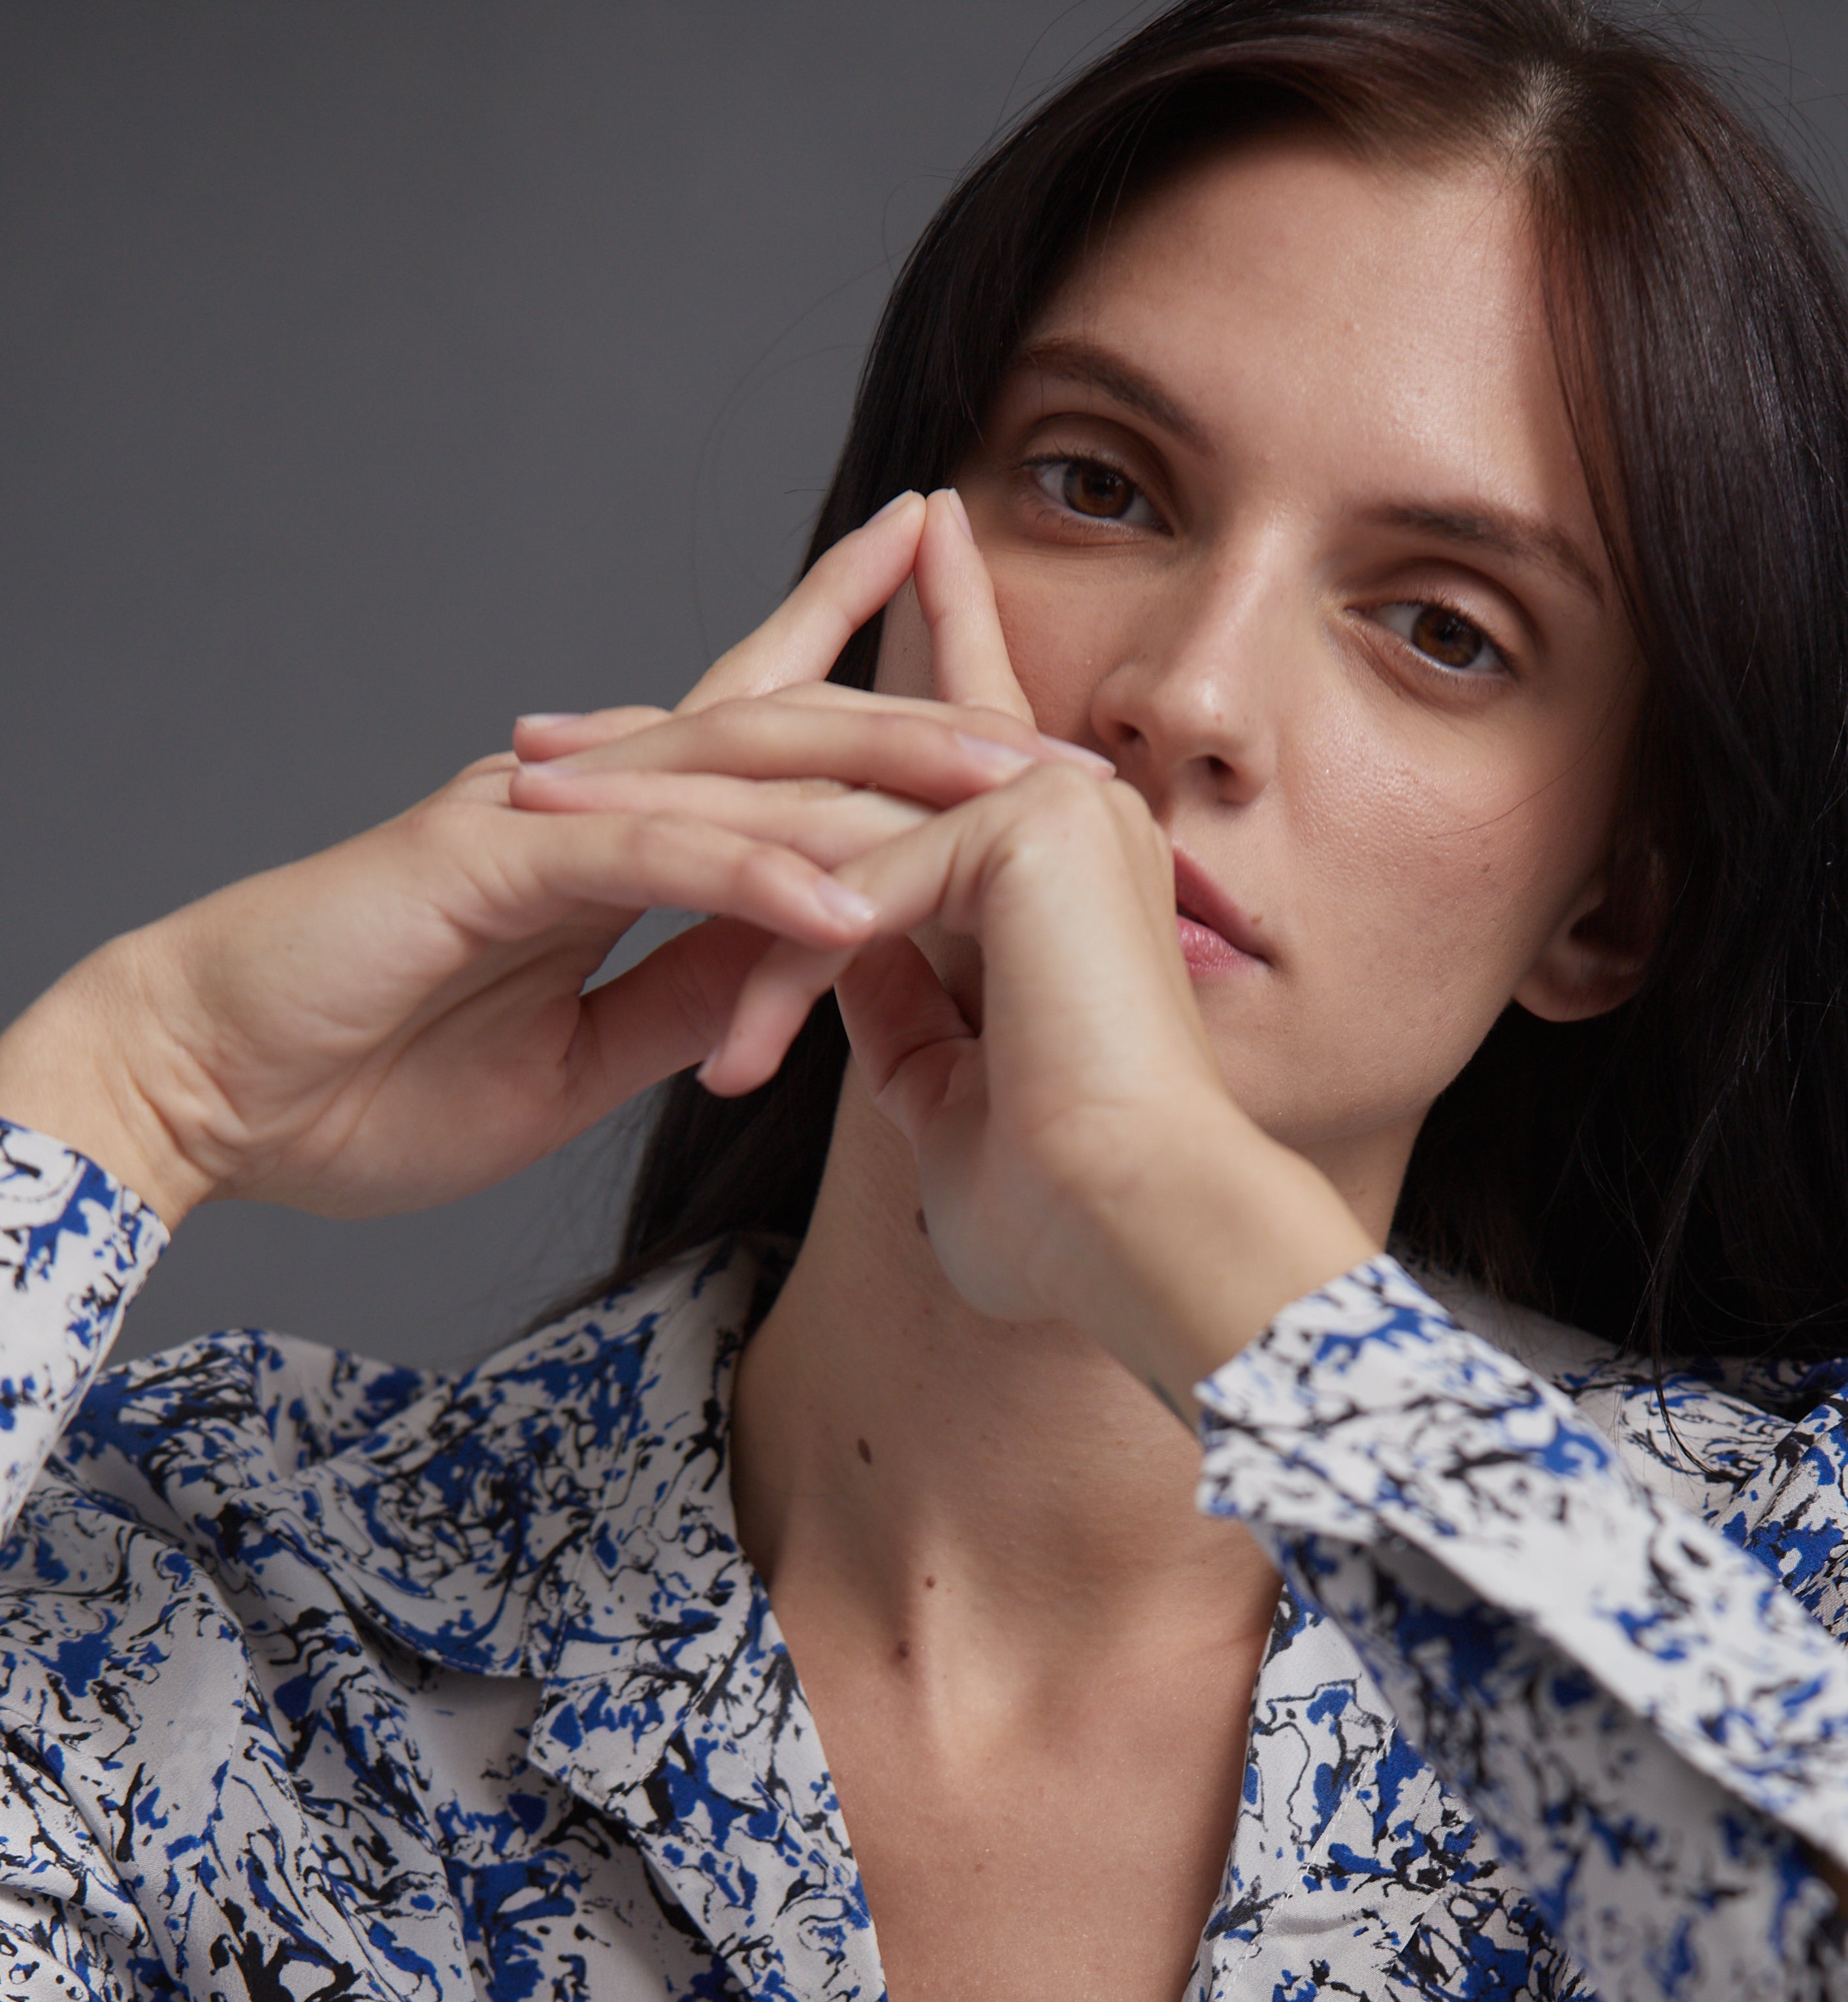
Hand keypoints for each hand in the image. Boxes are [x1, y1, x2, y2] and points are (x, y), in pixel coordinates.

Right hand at [0, 494, 1081, 1228]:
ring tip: (1005, 786)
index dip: (887, 718)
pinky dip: (755, 877)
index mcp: (609, 841)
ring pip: (740, 766)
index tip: (1015, 732)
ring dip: (879, 776)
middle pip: (788, 729)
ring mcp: (537, 819)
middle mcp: (585, 799)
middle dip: (928, 719)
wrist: (214, 1091)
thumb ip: (689, 994)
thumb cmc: (371, 1078)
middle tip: (1063, 732)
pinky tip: (849, 901)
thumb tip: (801, 970)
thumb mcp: (584, 1056)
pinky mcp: (486, 863)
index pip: (770, 749)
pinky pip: (651, 862)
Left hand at [525, 492, 1368, 1404]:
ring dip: (668, 833)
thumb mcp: (948, 1092)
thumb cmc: (1069, 1216)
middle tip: (536, 759)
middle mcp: (1055, 801)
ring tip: (544, 846)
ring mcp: (1050, 804)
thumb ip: (902, 1013)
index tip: (625, 752)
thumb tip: (842, 969)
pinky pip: (857, 892)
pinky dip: (776, 974)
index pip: (872, 759)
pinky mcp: (1028, 839)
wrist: (1157, 1248)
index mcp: (1044, 848)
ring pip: (818, 808)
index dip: (745, 756)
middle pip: (823, 760)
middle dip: (667, 761)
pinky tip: (721, 1062)